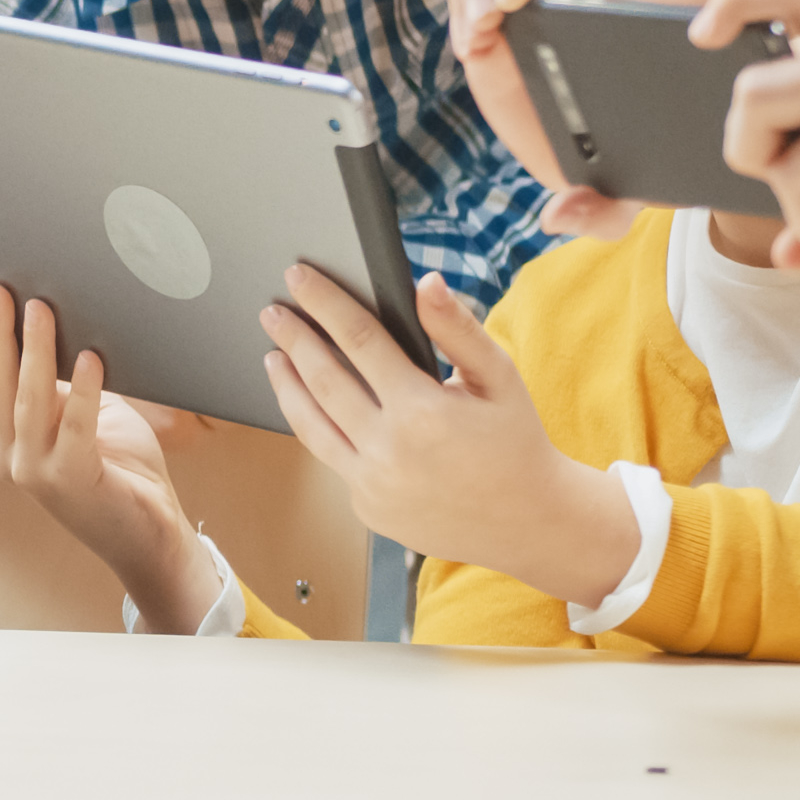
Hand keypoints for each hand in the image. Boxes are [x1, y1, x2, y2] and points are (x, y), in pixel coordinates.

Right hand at [0, 281, 219, 630]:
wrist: (148, 536)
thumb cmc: (120, 467)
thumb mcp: (82, 414)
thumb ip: (61, 381)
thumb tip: (56, 316)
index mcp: (7, 436)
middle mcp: (10, 454)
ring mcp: (36, 471)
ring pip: (28, 401)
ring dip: (33, 351)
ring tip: (41, 307)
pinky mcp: (74, 480)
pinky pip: (76, 427)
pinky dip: (82, 391)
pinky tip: (91, 358)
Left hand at [258, 269, 637, 604]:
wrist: (528, 522)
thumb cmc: (515, 443)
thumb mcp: (499, 378)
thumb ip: (457, 328)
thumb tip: (426, 283)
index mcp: (422, 411)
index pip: (359, 340)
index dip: (324, 303)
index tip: (298, 277)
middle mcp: (389, 451)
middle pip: (322, 380)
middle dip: (293, 339)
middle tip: (271, 312)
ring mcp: (372, 486)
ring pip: (310, 427)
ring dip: (286, 387)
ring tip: (273, 357)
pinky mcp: (367, 509)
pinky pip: (333, 460)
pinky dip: (318, 428)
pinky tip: (312, 406)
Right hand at [445, 0, 639, 242]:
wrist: (633, 145)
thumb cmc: (636, 157)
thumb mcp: (631, 188)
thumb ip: (602, 211)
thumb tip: (558, 217)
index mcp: (607, 14)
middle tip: (483, 19)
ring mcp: (525, 4)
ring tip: (470, 35)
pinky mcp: (495, 20)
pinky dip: (459, 2)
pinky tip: (470, 44)